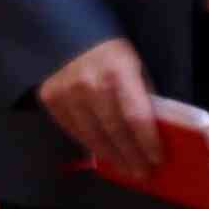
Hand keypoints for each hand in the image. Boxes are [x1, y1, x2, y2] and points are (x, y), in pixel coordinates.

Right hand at [37, 34, 153, 180]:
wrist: (67, 36)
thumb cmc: (109, 52)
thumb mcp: (134, 64)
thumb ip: (142, 94)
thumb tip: (152, 128)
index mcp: (118, 72)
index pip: (135, 115)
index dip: (147, 140)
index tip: (157, 158)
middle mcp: (90, 85)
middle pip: (114, 130)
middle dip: (130, 155)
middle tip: (142, 173)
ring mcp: (67, 94)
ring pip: (91, 135)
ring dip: (111, 156)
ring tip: (125, 170)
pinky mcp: (50, 100)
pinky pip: (72, 130)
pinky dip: (89, 145)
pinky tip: (102, 155)